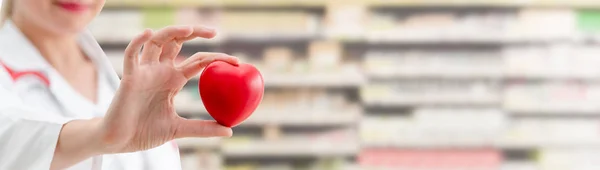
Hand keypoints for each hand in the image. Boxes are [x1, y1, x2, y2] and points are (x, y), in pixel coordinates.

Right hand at [99, 26, 238, 152]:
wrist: (120, 141)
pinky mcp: (129, 77)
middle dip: (194, 33)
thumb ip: (202, 128)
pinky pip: (131, 55)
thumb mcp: (179, 129)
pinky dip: (137, 42)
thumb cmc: (145, 132)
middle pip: (178, 42)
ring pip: (157, 42)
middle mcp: (160, 71)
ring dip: (171, 32)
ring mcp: (144, 72)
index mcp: (173, 80)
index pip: (198, 62)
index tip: (236, 62)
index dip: (216, 57)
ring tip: (188, 29)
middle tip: (214, 32)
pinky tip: (148, 33)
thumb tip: (229, 130)